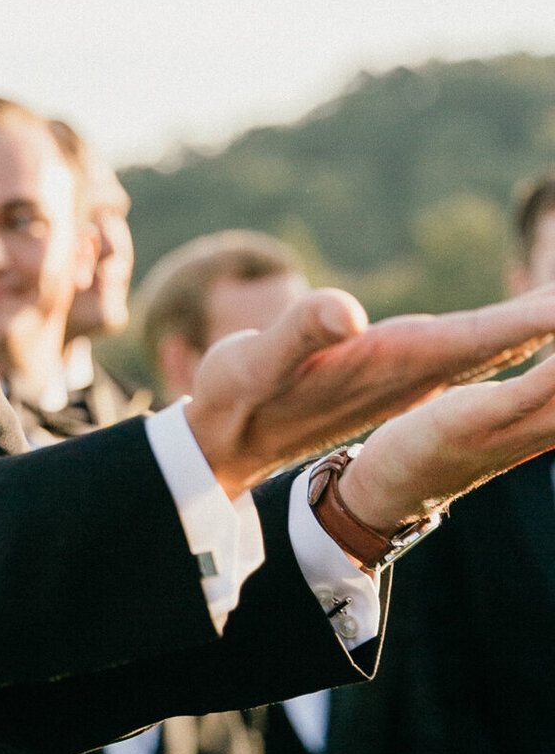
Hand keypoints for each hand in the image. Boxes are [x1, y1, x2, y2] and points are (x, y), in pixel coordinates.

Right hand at [186, 286, 554, 503]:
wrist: (232, 440)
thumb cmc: (238, 395)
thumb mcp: (255, 361)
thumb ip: (300, 332)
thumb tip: (346, 312)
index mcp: (394, 361)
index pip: (483, 334)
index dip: (537, 317)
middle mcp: (419, 369)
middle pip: (510, 338)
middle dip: (553, 318)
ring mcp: (417, 372)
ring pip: (502, 343)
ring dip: (544, 322)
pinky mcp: (407, 370)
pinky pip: (483, 345)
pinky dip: (519, 328)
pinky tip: (537, 321)